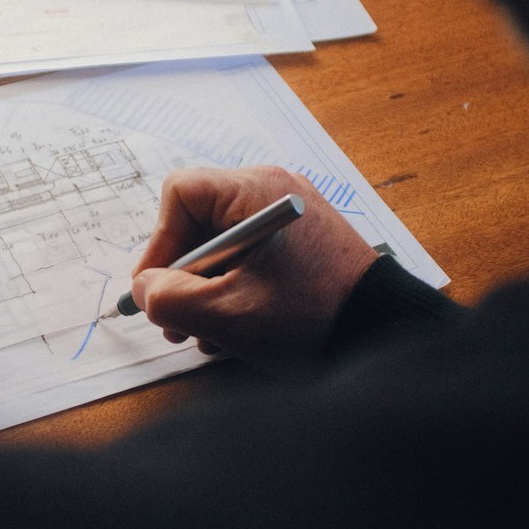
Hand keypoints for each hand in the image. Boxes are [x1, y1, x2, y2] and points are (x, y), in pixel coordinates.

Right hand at [130, 167, 377, 367]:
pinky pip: (248, 257)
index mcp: (257, 193)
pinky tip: (235, 328)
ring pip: (220, 245)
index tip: (156, 289)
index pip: (181, 194)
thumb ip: (170, 299)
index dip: (159, 243)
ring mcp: (289, 218)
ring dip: (204, 291)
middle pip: (198, 222)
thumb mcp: (227, 315)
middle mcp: (274, 192)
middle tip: (175, 322)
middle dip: (181, 276)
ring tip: (207, 334)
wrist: (384, 336)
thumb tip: (144, 289)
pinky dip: (233, 289)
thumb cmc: (313, 319)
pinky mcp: (300, 243)